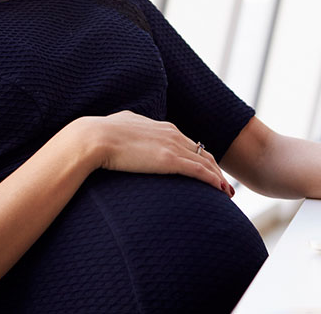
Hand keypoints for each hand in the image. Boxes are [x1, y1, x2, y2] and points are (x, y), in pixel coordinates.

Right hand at [73, 111, 233, 196]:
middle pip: (202, 151)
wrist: (93, 138)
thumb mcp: (120, 127)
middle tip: (223, 184)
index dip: (198, 157)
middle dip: (214, 168)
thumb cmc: (99, 135)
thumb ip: (129, 131)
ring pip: (205, 162)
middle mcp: (171, 133)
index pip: (187, 142)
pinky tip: (220, 191)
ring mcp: (171, 146)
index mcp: (160, 126)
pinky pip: (198, 171)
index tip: (205, 170)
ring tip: (227, 193)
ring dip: (218, 178)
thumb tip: (123, 136)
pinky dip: (212, 181)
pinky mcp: (169, 160)